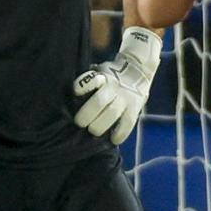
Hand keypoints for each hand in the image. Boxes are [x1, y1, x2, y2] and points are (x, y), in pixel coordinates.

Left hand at [72, 26, 160, 142]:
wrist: (137, 70)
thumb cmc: (110, 76)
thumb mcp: (99, 71)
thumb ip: (89, 82)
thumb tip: (73, 98)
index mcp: (103, 77)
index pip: (91, 80)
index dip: (81, 86)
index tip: (75, 92)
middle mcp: (114, 87)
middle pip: (98, 101)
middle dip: (86, 115)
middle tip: (80, 123)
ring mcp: (126, 98)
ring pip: (112, 114)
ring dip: (99, 126)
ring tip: (93, 131)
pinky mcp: (135, 109)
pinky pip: (128, 124)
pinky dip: (119, 134)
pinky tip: (112, 139)